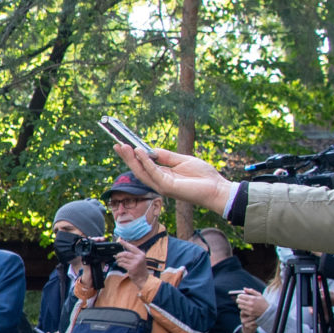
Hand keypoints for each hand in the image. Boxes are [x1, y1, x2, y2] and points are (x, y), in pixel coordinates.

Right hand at [114, 141, 233, 215]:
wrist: (216, 188)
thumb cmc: (203, 176)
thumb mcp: (182, 160)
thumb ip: (166, 156)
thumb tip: (151, 149)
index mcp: (163, 175)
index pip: (144, 165)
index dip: (134, 156)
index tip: (124, 144)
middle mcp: (160, 182)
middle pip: (139, 169)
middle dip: (127, 157)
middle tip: (117, 145)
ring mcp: (162, 186)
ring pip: (142, 172)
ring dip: (131, 159)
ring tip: (123, 146)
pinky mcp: (167, 187)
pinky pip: (153, 172)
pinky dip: (145, 162)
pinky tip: (139, 151)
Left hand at [115, 241, 157, 290]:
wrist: (143, 278)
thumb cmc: (140, 268)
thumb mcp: (140, 259)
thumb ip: (134, 254)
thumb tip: (123, 249)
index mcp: (141, 254)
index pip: (132, 247)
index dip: (125, 243)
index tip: (120, 240)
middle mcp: (139, 258)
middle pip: (126, 253)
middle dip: (119, 254)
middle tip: (116, 256)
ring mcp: (135, 263)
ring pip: (123, 259)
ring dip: (118, 259)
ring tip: (118, 260)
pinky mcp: (131, 268)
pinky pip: (122, 264)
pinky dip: (119, 263)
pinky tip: (119, 264)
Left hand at [236, 287, 265, 331]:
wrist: (267, 311)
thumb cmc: (262, 302)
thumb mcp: (259, 295)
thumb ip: (251, 291)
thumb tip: (244, 288)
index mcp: (252, 298)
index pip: (240, 296)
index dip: (239, 295)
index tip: (241, 295)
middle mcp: (250, 304)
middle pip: (238, 301)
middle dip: (238, 299)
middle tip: (240, 299)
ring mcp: (249, 309)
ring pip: (239, 306)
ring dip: (240, 304)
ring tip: (244, 303)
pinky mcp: (249, 313)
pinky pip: (242, 310)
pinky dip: (243, 308)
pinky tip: (246, 307)